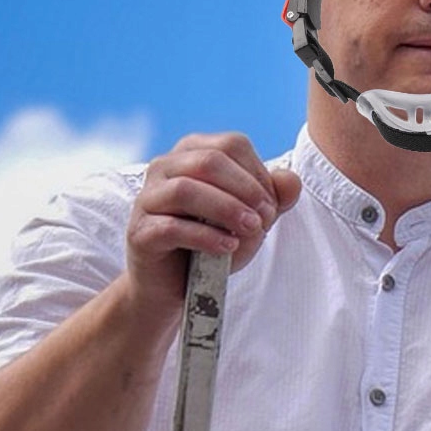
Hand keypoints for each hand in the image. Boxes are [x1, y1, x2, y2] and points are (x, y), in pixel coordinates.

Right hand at [125, 132, 301, 316]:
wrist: (176, 285)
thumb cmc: (213, 243)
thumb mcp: (251, 220)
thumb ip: (274, 198)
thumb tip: (291, 180)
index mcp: (192, 151)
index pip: (232, 145)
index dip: (259, 173)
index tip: (272, 206)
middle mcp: (164, 166)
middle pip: (209, 161)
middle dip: (246, 190)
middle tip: (265, 219)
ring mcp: (147, 198)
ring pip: (185, 189)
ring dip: (227, 210)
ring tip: (251, 230)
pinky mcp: (139, 232)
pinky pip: (171, 227)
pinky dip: (206, 236)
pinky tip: (227, 247)